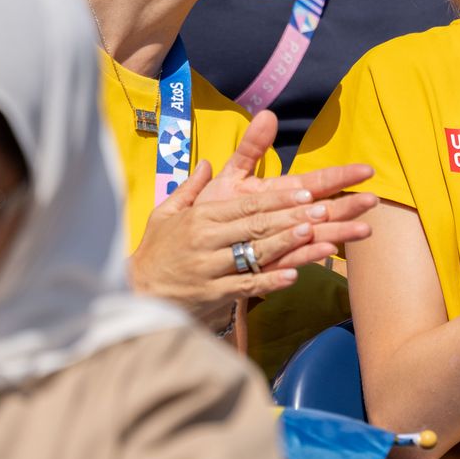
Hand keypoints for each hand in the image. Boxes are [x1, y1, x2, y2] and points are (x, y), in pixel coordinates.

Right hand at [129, 110, 376, 321]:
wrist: (135, 292)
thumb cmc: (156, 250)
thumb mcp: (167, 213)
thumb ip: (191, 187)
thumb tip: (210, 163)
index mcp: (201, 217)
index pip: (246, 205)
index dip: (278, 199)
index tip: (306, 193)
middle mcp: (206, 240)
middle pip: (257, 225)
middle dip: (292, 216)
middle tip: (324, 210)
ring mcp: (210, 268)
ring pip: (255, 253)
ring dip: (288, 244)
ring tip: (317, 236)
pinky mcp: (212, 295)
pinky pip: (246, 286)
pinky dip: (270, 281)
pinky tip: (294, 276)